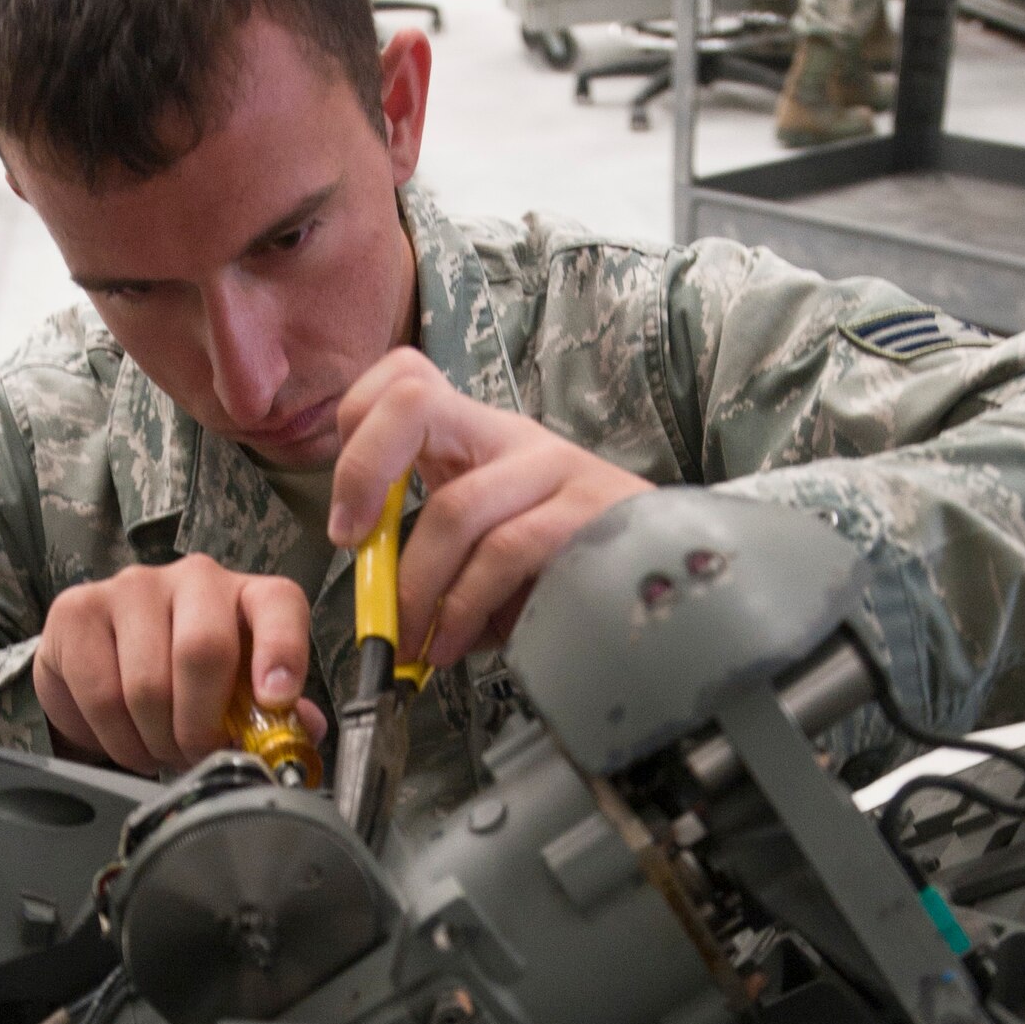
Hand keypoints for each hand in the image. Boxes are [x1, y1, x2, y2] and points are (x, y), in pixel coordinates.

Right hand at [34, 556, 326, 775]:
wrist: (108, 666)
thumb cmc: (191, 681)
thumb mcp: (241, 696)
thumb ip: (276, 714)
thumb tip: (305, 730)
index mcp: (250, 596)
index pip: (279, 605)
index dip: (282, 652)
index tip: (276, 700)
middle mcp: (196, 579)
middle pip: (204, 650)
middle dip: (201, 725)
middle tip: (198, 755)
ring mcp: (132, 587)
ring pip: (147, 684)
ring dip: (156, 739)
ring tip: (161, 749)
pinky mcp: (77, 610)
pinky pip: (99, 694)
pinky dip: (117, 737)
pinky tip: (127, 739)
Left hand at [329, 349, 653, 666]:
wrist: (676, 577)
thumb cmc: (570, 573)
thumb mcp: (494, 552)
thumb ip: (436, 560)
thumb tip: (383, 608)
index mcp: (484, 438)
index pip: (403, 378)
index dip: (355, 432)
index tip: (348, 516)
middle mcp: (516, 438)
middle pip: (413, 399)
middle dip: (361, 469)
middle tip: (351, 543)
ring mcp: (555, 469)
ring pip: (455, 508)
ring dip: (416, 587)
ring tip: (412, 642)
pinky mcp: (587, 515)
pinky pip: (504, 553)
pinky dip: (462, 609)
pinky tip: (454, 645)